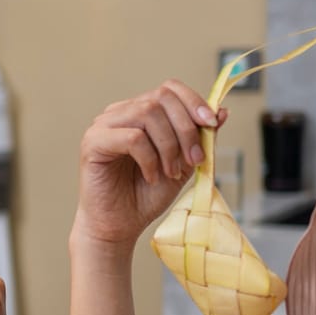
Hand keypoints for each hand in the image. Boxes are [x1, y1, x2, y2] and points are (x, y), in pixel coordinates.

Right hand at [72, 81, 225, 250]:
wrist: (119, 226)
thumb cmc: (146, 195)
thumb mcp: (183, 164)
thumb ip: (199, 138)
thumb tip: (222, 111)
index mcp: (140, 113)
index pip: (169, 88)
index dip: (194, 102)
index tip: (212, 124)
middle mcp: (120, 113)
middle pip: (161, 98)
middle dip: (186, 129)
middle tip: (194, 160)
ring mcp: (103, 125)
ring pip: (147, 113)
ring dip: (169, 145)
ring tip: (170, 172)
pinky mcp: (93, 142)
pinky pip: (132, 137)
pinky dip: (149, 158)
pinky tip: (151, 176)